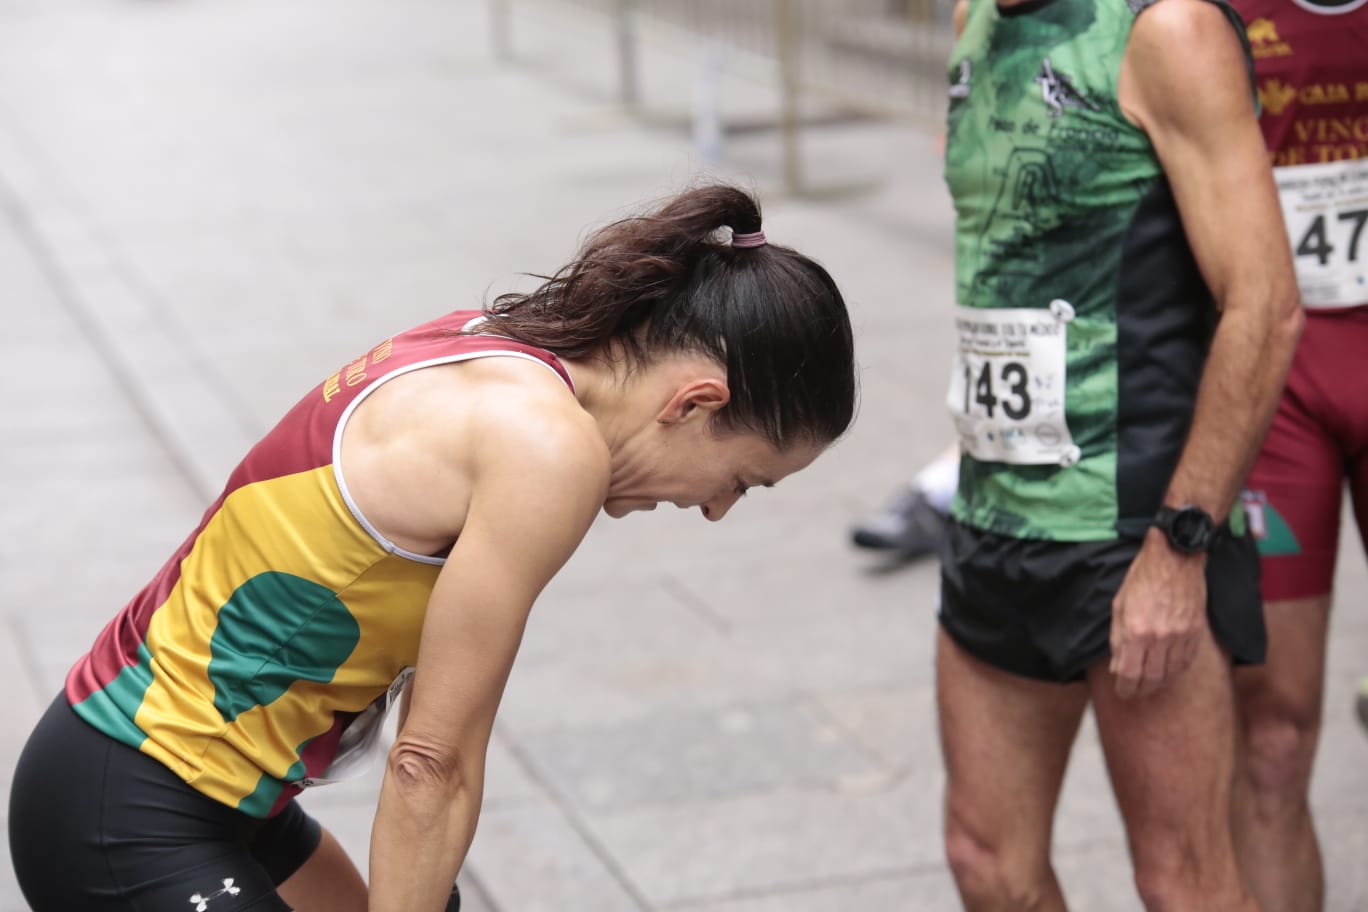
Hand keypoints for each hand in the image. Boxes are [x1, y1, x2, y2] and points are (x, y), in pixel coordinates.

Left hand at [1108, 528, 1207, 698]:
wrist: (1176, 558)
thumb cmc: (1143, 578)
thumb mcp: (1119, 606)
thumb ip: (1118, 639)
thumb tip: (1118, 667)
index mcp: (1137, 630)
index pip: (1130, 673)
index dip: (1125, 688)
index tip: (1122, 692)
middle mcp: (1160, 637)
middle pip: (1151, 678)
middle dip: (1141, 689)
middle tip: (1134, 691)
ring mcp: (1181, 636)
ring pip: (1171, 673)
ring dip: (1159, 683)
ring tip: (1149, 684)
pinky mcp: (1196, 633)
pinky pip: (1186, 661)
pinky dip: (1176, 671)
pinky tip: (1168, 671)